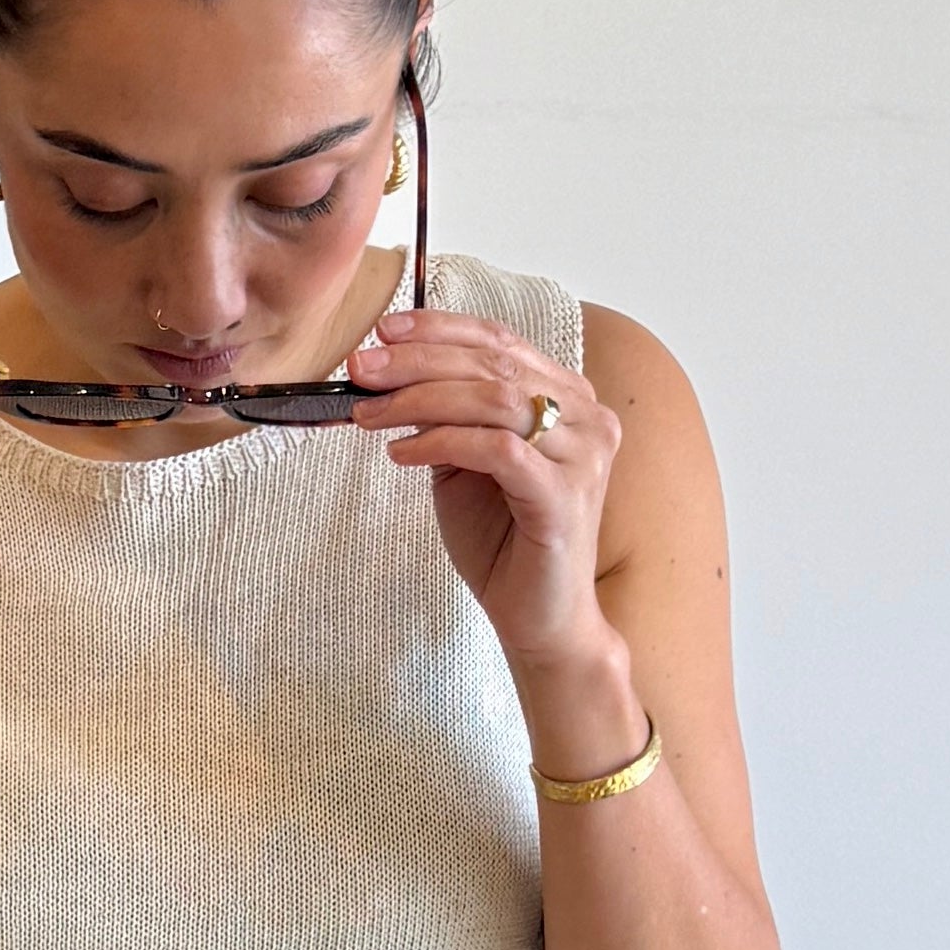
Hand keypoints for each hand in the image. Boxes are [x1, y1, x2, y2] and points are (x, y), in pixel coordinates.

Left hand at [350, 308, 621, 677]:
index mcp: (569, 398)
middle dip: (418, 361)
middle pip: (493, 364)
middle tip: (362, 367)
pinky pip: (496, 449)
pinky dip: (443, 443)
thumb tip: (388, 375)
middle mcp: (587, 417)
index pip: (501, 342)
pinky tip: (403, 454)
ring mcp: (583, 455)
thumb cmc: (503, 543)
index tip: (384, 330)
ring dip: (420, 401)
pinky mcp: (565, 495)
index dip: (441, 329)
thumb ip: (445, 418)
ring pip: (494, 400)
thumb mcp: (465, 465)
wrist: (539, 619)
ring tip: (369, 414)